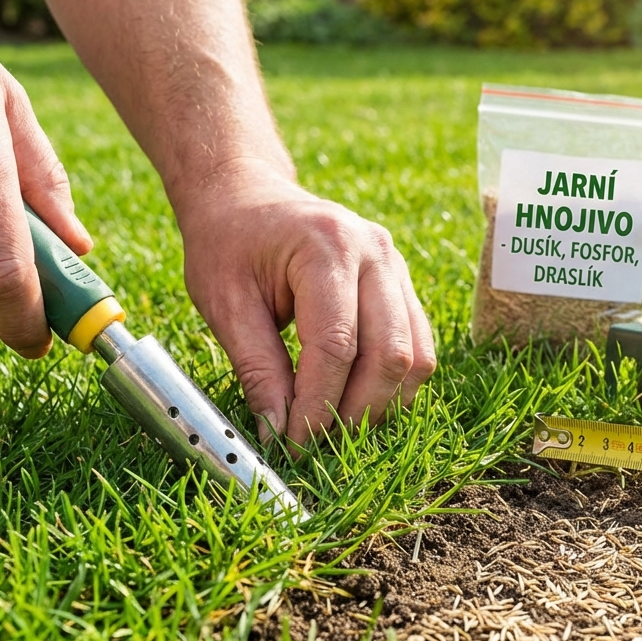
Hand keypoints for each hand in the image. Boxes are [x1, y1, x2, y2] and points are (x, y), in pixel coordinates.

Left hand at [175, 164, 436, 447]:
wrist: (246, 196)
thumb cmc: (228, 243)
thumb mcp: (224, 303)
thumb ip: (255, 367)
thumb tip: (277, 431)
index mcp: (326, 246)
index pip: (336, 345)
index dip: (318, 404)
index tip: (294, 443)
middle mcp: (375, 252)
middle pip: (390, 354)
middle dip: (357, 412)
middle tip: (318, 444)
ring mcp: (396, 266)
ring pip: (415, 356)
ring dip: (382, 404)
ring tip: (337, 428)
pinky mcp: (402, 284)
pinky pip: (417, 346)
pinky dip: (393, 384)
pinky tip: (357, 402)